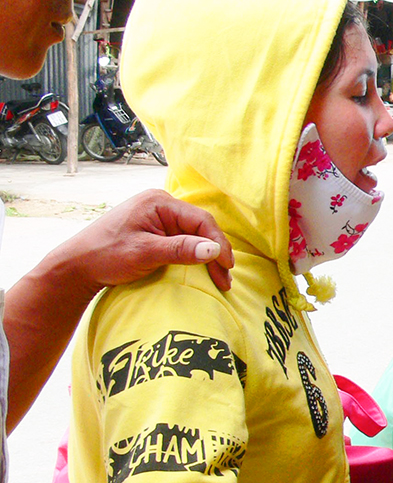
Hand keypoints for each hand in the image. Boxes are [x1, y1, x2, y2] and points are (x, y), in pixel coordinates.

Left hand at [69, 189, 233, 292]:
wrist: (76, 266)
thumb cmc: (105, 256)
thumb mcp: (144, 253)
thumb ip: (180, 249)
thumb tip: (213, 250)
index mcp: (159, 203)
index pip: (201, 220)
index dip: (218, 243)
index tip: (226, 266)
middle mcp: (161, 206)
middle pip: (200, 228)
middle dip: (215, 253)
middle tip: (225, 279)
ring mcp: (158, 219)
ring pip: (194, 236)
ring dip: (207, 257)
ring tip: (218, 279)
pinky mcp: (155, 232)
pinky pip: (183, 242)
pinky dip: (194, 257)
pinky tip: (202, 270)